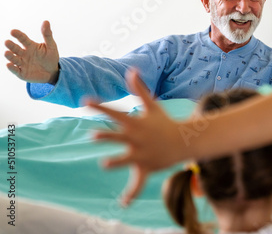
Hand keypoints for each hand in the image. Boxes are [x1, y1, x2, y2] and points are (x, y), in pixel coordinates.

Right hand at [4, 21, 59, 83]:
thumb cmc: (51, 57)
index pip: (23, 39)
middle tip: (7, 42)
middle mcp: (24, 54)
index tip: (13, 31)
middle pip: (16, 48)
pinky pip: (16, 70)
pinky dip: (12, 68)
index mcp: (30, 45)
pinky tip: (8, 65)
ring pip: (14, 59)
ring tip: (7, 53)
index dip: (18, 35)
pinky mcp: (22, 73)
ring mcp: (22, 63)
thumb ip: (47, 34)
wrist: (53, 72)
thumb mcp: (51, 46)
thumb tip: (46, 21)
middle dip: (11, 45)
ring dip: (10, 56)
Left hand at [87, 69, 182, 206]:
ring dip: (116, 162)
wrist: (184, 140)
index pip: (115, 113)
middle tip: (93, 135)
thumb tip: (132, 70)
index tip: (85, 102)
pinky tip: (123, 204)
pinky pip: (138, 183)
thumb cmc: (165, 122)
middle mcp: (137, 139)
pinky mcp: (145, 167)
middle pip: (118, 137)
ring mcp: (141, 154)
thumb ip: (140, 89)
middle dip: (106, 136)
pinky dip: (132, 193)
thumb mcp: (152, 106)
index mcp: (135, 124)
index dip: (100, 107)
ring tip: (105, 163)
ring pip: (126, 160)